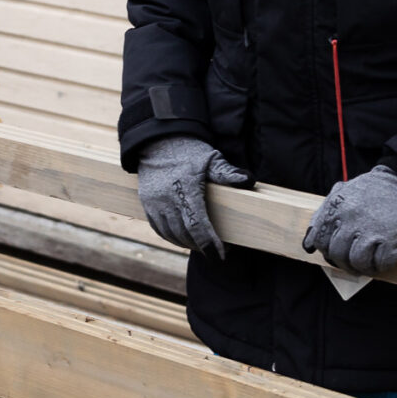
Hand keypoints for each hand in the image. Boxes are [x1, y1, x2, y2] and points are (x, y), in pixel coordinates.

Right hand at [135, 135, 252, 260]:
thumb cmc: (189, 151)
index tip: (221, 255)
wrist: (157, 142)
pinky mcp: (147, 205)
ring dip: (187, 244)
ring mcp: (155, 203)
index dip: (210, 243)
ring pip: (172, 235)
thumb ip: (227, 172)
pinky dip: (173, 238)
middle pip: (185, 234)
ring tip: (202, 246)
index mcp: (186, 188)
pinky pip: (159, 229)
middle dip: (202, 246)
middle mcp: (168, 198)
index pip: (198, 224)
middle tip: (216, 252)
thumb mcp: (211, 158)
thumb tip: (249, 181)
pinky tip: (184, 239)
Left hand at [302, 166, 396, 275]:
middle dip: (344, 263)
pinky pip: (382, 262)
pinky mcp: (392, 236)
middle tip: (352, 264)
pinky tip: (384, 260)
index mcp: (336, 207)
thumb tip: (308, 244)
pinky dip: (382, 266)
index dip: (326, 252)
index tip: (334, 254)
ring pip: (358, 262)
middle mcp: (351, 218)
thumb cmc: (373, 189)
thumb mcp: (342, 192)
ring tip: (368, 264)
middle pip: (338, 254)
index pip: (320, 240)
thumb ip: (323, 214)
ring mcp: (371, 228)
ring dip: (363, 268)